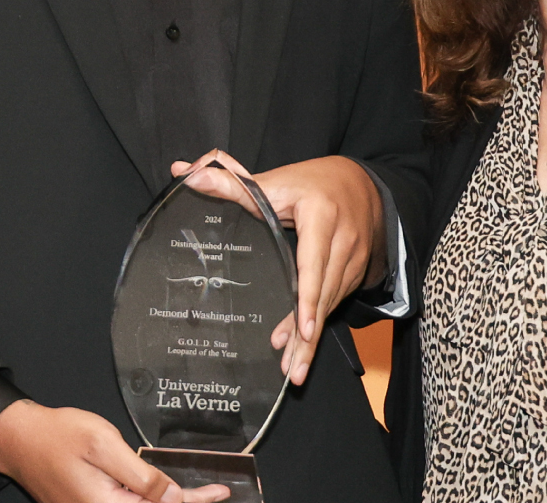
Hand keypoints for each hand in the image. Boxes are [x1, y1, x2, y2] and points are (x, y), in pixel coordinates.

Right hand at [0, 400, 229, 502]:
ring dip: (166, 501)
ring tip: (197, 492)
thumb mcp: (105, 445)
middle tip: (214, 492)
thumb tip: (171, 497)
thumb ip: (140, 475)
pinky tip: (162, 491)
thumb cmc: (59, 436)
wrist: (21, 440)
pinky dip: (148, 499)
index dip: (194, 501)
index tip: (221, 492)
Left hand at [171, 151, 386, 385]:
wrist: (361, 183)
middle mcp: (343, 240)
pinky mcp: (357, 271)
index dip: (308, 298)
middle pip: (323, 294)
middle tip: (291, 371)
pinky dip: (317, 322)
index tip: (303, 329)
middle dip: (307, 336)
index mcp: (321, 215)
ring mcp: (354, 259)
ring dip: (311, 337)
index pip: (312, 262)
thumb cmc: (313, 182)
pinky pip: (335, 301)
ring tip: (292, 367)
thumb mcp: (276, 181)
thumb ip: (233, 184)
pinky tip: (300, 342)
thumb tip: (186, 175)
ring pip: (331, 304)